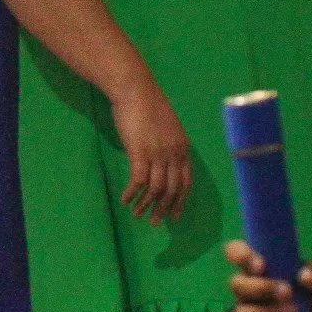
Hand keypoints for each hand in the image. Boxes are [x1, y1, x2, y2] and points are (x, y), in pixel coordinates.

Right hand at [110, 79, 191, 224]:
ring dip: (146, 204)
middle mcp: (174, 154)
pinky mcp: (140, 152)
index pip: (186, 182)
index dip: (180, 201)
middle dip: (163, 209)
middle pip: (172, 189)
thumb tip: (164, 161)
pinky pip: (138, 181)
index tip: (174, 215)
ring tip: (137, 214)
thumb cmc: (148, 105)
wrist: (135, 89)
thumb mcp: (167, 127)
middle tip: (155, 223)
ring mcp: (158, 154)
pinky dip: (132, 193)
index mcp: (183, 149)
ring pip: (155, 188)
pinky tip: (125, 199)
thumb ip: (169, 146)